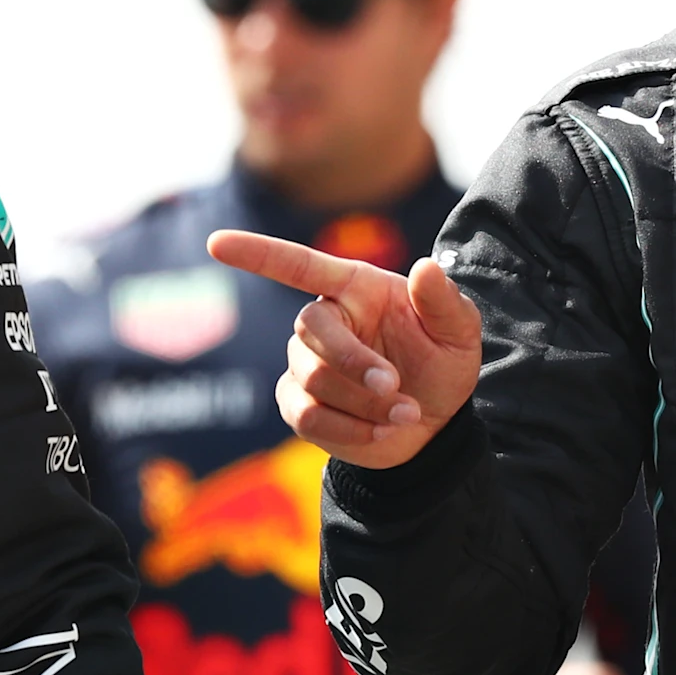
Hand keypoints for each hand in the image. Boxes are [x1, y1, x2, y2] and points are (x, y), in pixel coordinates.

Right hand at [205, 230, 480, 468]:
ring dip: (364, 404)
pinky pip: (308, 417)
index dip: (257, 254)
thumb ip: (444, 301)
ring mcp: (304, 365)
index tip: (216, 244)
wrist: (433, 425)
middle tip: (397, 388)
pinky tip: (381, 431)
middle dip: (353, 364)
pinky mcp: (298, 405)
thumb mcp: (459, 332)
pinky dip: (351, 429)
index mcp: (354, 289)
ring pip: (313, 381)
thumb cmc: (443, 364)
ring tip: (405, 414)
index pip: (298, 266)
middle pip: (309, 333)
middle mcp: (323, 321)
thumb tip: (427, 267)